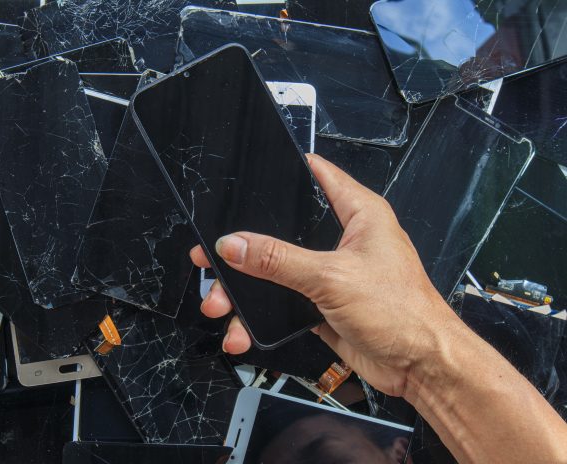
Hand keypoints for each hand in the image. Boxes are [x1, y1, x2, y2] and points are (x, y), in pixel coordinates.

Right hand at [190, 153, 459, 396]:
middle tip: (212, 258)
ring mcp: (332, 273)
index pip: (317, 176)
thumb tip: (235, 243)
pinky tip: (242, 331)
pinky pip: (282, 304)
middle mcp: (344, 239)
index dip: (284, 172)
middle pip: (283, 231)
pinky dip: (259, 318)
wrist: (421, 366)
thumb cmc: (402, 312)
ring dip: (245, 290)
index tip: (247, 177)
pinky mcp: (323, 305)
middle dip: (244, 248)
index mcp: (359, 214)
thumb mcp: (332, 277)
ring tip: (220, 304)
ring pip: (276, 272)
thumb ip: (279, 259)